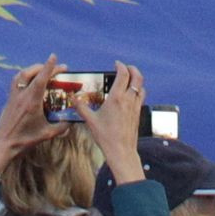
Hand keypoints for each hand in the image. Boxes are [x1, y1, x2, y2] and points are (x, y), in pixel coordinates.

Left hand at [0, 58, 64, 170]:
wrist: (3, 145)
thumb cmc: (24, 140)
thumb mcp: (46, 134)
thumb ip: (61, 127)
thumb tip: (71, 122)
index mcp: (32, 102)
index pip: (41, 79)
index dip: (48, 66)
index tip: (54, 56)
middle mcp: (21, 96)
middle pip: (30, 73)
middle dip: (43, 66)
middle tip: (54, 67)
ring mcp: (13, 97)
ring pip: (20, 75)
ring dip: (32, 69)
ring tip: (41, 70)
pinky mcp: (9, 100)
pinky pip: (16, 82)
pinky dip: (24, 77)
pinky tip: (29, 82)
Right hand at [79, 62, 150, 183]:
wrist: (121, 151)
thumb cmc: (106, 136)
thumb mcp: (90, 120)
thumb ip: (81, 107)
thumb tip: (72, 98)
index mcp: (117, 98)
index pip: (123, 74)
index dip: (121, 66)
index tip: (116, 64)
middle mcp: (129, 99)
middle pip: (137, 77)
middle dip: (132, 69)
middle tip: (125, 67)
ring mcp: (135, 106)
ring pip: (141, 86)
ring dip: (137, 79)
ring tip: (129, 79)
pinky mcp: (138, 114)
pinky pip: (141, 96)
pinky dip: (138, 90)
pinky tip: (131, 95)